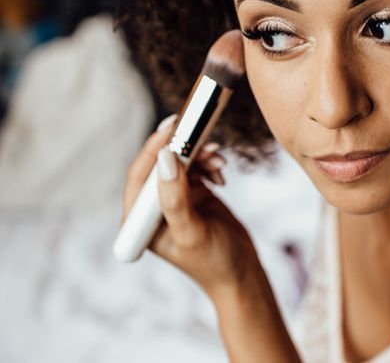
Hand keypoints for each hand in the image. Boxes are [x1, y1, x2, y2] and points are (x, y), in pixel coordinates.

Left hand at [121, 115, 263, 300]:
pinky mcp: (193, 195)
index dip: (154, 148)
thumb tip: (165, 157)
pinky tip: (222, 173)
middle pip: (160, 163)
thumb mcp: (191, 230)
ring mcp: (173, 200)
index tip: (172, 127)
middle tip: (202, 135)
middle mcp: (152, 209)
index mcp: (139, 221)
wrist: (240, 272)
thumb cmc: (213, 261)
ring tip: (220, 164)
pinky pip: (197, 168)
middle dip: (184, 150)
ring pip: (181, 162)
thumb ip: (175, 197)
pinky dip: (210, 164)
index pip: (139, 175)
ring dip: (201, 157)